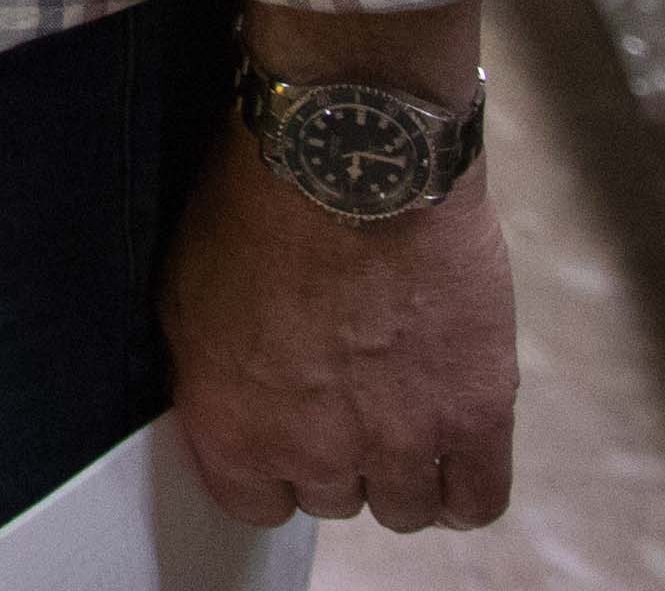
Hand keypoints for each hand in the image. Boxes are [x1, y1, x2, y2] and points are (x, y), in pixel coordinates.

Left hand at [163, 132, 517, 533]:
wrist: (350, 156)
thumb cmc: (256, 204)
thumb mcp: (186, 292)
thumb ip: (211, 372)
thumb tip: (232, 399)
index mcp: (235, 427)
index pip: (252, 503)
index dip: (271, 468)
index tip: (285, 436)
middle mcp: (315, 452)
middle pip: (332, 501)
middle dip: (335, 456)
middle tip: (344, 399)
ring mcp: (400, 440)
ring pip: (405, 509)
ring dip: (401, 472)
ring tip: (401, 416)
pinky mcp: (475, 414)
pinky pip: (478, 499)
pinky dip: (465, 485)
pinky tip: (453, 451)